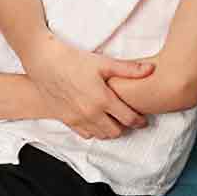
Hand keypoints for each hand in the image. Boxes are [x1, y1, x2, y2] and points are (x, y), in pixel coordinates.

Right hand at [27, 39, 155, 140]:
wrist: (44, 62)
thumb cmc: (74, 59)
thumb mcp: (103, 62)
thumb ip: (128, 69)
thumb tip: (152, 69)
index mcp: (103, 99)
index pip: (128, 118)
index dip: (139, 121)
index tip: (143, 120)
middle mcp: (91, 113)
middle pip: (116, 131)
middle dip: (125, 127)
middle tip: (128, 119)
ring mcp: (78, 119)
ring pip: (101, 135)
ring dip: (110, 130)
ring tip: (113, 120)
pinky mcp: (67, 121)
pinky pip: (86, 134)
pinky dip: (94, 130)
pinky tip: (96, 121)